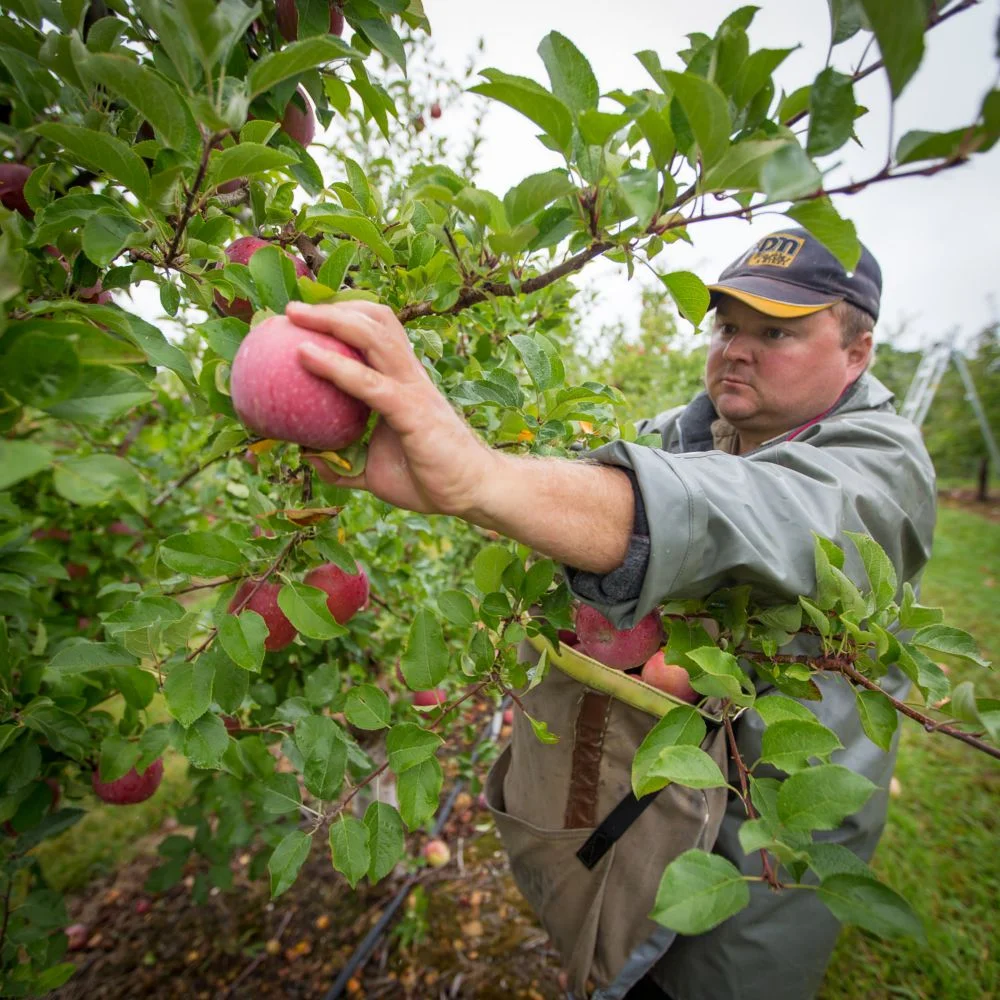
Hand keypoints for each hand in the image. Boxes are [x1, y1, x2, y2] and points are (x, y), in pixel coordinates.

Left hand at [286, 300, 495, 516]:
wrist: (471, 493)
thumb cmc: (428, 479)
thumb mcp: (373, 471)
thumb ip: (342, 463)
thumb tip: (308, 456)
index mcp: (402, 382)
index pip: (376, 333)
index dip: (343, 317)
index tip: (304, 319)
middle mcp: (408, 376)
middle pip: (374, 321)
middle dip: (332, 306)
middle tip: (291, 310)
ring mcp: (412, 389)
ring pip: (373, 336)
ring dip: (331, 320)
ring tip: (294, 316)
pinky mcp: (412, 411)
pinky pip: (369, 382)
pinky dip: (334, 365)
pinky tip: (304, 356)